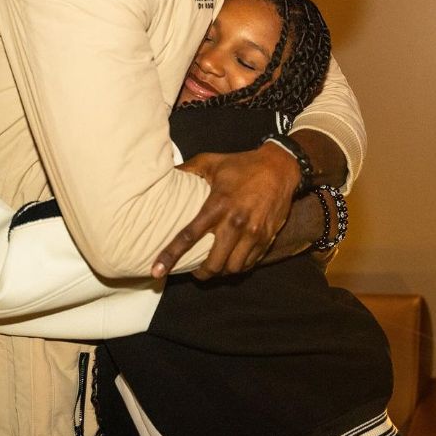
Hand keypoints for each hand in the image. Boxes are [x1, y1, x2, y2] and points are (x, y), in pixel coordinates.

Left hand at [151, 143, 300, 279]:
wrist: (280, 168)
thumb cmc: (242, 165)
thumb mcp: (212, 162)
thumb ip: (188, 170)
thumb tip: (166, 174)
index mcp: (218, 205)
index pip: (189, 236)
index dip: (170, 256)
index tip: (156, 270)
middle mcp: (235, 223)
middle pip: (213, 263)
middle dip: (201, 273)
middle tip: (195, 270)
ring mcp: (253, 233)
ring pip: (232, 268)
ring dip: (220, 271)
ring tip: (214, 266)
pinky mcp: (267, 238)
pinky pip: (249, 264)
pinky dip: (238, 267)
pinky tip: (232, 260)